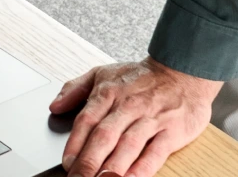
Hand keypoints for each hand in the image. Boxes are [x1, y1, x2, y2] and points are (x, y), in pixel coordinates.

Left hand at [50, 59, 219, 176]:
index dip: (75, 143)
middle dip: (89, 161)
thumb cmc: (141, 77)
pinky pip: (155, 152)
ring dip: (113, 166)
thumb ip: (75, 89)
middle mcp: (128, 106)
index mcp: (109, 93)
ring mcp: (151, 119)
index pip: (87, 120)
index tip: (67, 162)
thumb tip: (55, 106)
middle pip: (105, 136)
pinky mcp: (172, 131)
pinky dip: (143, 168)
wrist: (183, 70)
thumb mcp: (103, 73)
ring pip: (128, 145)